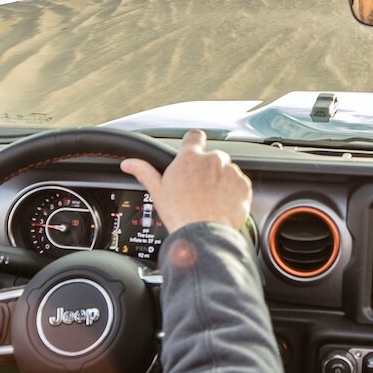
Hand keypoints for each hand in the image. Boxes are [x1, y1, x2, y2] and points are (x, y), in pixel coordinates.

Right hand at [121, 129, 251, 235]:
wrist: (205, 235)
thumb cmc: (180, 215)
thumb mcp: (157, 192)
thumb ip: (144, 172)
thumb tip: (128, 163)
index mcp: (190, 158)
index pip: (194, 137)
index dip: (194, 143)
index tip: (193, 151)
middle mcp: (212, 160)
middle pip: (212, 157)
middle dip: (208, 170)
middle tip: (199, 189)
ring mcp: (230, 172)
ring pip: (227, 171)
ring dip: (222, 181)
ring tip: (211, 201)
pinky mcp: (244, 186)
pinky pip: (240, 184)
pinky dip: (234, 193)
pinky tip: (222, 205)